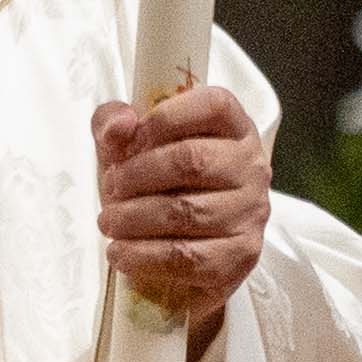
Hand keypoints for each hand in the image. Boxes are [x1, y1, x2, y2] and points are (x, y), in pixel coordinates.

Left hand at [93, 82, 273, 325]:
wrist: (181, 247)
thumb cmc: (158, 186)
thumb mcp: (131, 147)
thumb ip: (114, 124)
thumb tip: (120, 126)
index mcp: (234, 128)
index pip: (214, 105)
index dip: (164, 118)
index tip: (129, 141)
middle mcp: (252, 167)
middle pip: (192, 160)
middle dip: (137, 174)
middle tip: (111, 188)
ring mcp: (251, 213)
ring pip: (186, 212)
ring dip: (133, 218)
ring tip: (109, 223)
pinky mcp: (241, 256)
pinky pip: (188, 257)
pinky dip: (144, 257)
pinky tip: (122, 254)